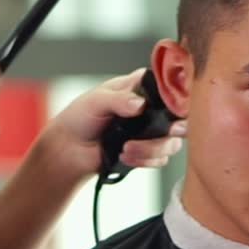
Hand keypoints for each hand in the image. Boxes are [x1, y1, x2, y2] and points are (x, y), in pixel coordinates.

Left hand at [30, 68, 186, 184]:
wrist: (68, 150)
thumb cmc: (78, 119)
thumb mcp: (96, 101)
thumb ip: (119, 100)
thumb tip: (139, 104)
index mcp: (139, 88)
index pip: (170, 88)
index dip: (179, 98)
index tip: (173, 109)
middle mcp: (150, 109)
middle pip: (180, 118)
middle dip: (174, 129)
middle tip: (168, 132)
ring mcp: (150, 132)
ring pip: (172, 142)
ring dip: (151, 149)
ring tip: (126, 148)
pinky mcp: (146, 152)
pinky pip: (160, 159)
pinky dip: (144, 160)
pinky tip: (124, 156)